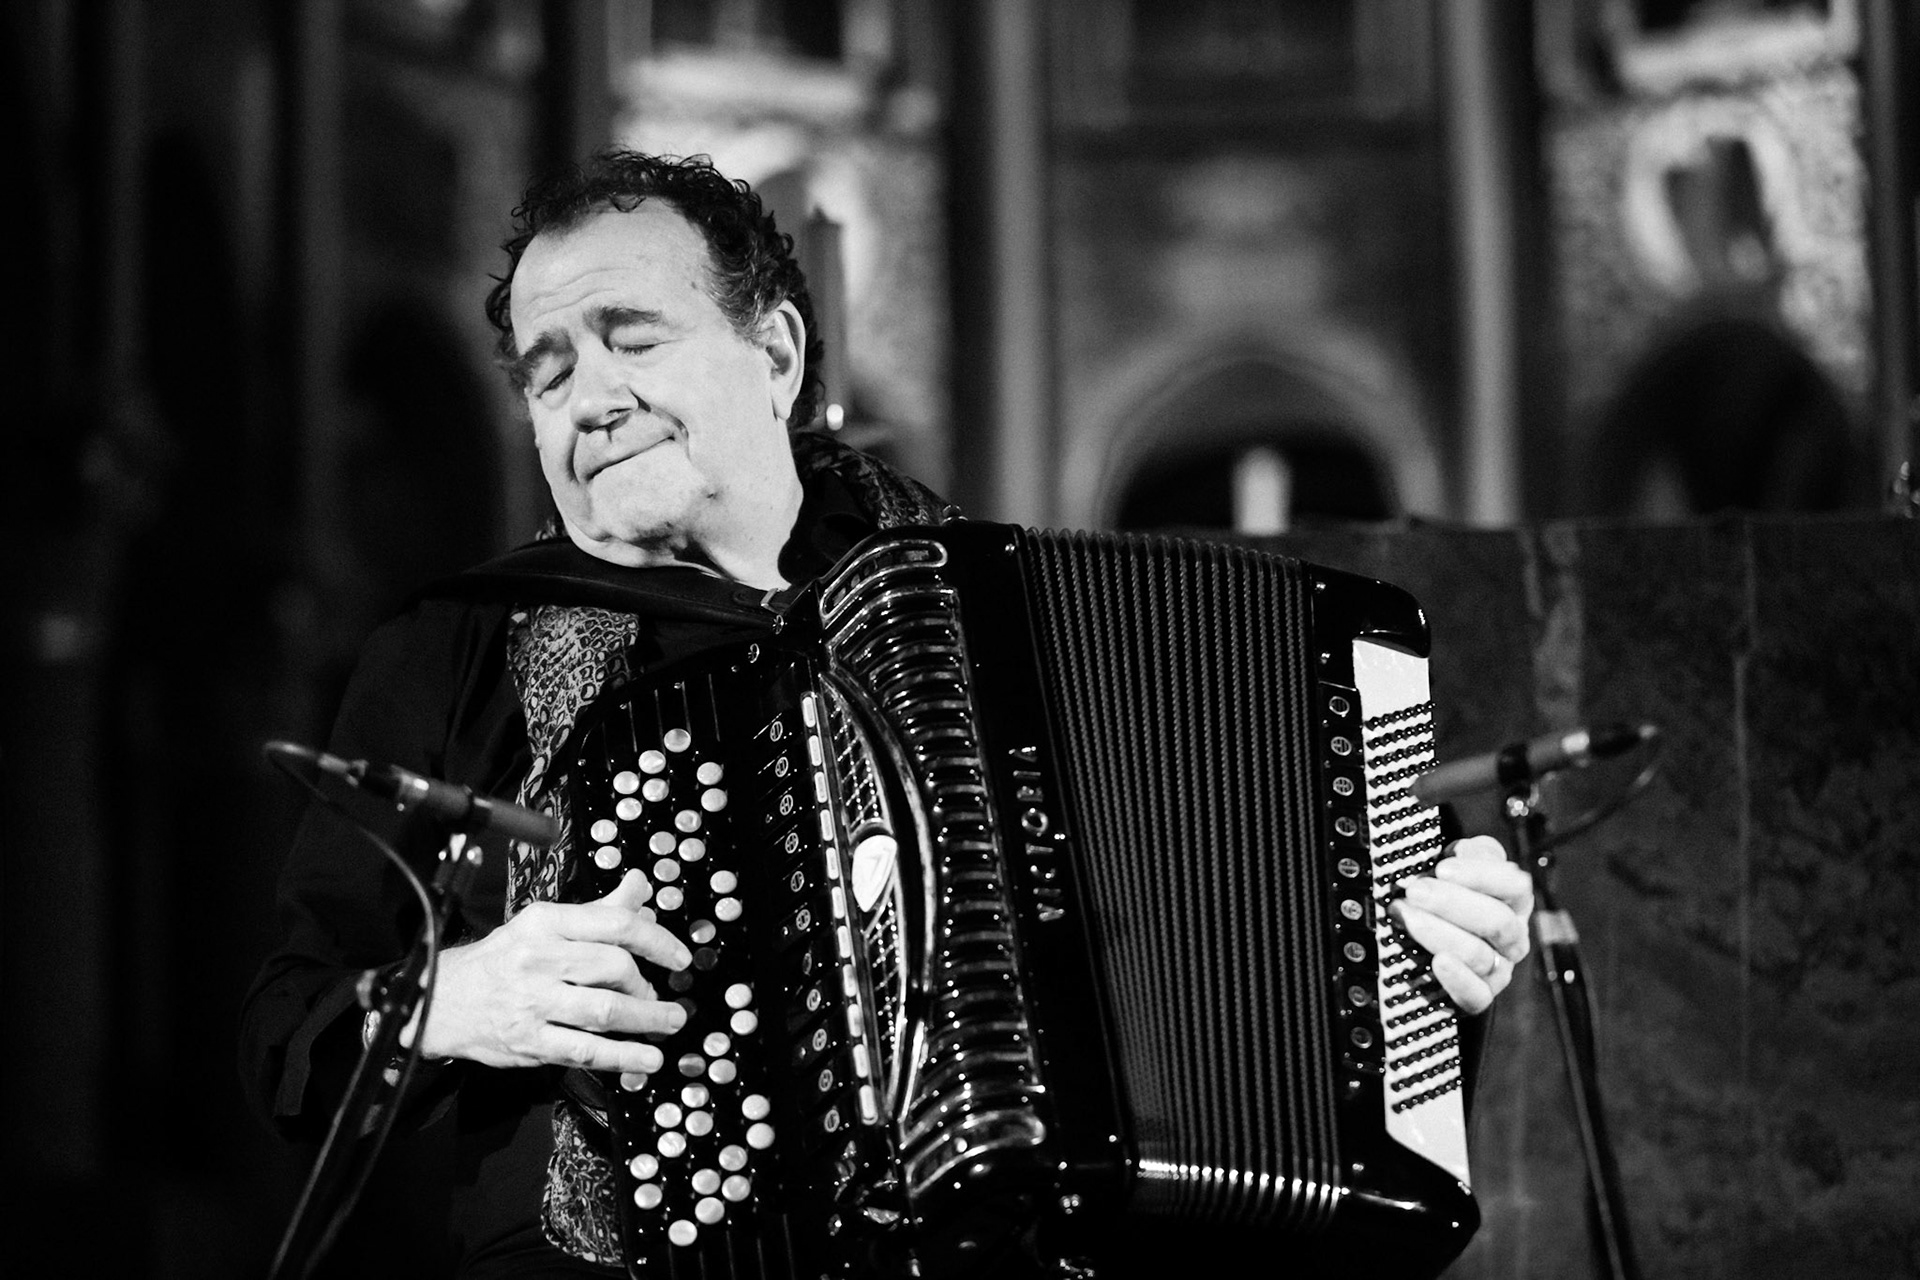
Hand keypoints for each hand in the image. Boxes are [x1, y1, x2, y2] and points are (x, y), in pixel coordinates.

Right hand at [412, 870, 690, 1075]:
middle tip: (658, 996)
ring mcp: (533, 1002)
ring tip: (669, 1024)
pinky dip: (623, 1057)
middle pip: (614, 967)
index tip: (679, 957)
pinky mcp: (529, 1041)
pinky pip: (586, 1050)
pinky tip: (647, 1060)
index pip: (614, 923)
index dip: (657, 940)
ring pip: (605, 1010)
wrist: (440, 998)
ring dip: (647, 1020)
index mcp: (546, 922)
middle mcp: (539, 959)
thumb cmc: (502, 959)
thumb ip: (598, 909)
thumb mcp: (545, 923)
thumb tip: (641, 887)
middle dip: (646, 984)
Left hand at [1389, 836, 1532, 1015]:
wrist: (1423, 946)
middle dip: (1452, 904)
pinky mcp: (1478, 997)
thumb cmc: (1441, 893)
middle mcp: (1512, 937)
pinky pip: (1476, 996)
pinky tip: (1439, 962)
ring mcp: (1498, 970)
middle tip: (1415, 891)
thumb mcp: (1456, 866)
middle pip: (1498, 922)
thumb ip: (1467, 855)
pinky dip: (1459, 980)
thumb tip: (1463, 849)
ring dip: (1441, 934)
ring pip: (1481, 956)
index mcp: (1513, 901)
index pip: (1515, 886)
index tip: (1442, 868)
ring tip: (1404, 916)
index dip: (1481, 875)